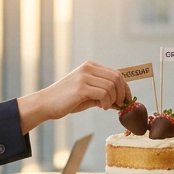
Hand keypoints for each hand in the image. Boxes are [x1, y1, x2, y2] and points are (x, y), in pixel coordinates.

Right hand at [17, 61, 131, 132]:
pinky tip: (101, 107)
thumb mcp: (87, 94)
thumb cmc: (66, 100)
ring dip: (113, 100)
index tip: (127, 98)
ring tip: (106, 107)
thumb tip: (120, 99)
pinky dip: (106, 103)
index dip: (125, 86)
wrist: (46, 104)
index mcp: (90, 66)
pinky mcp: (81, 87)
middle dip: (123, 93)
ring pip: (111, 86)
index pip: (115, 73)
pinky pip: (103, 93)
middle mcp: (88, 68)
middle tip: (120, 105)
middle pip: (116, 77)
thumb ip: (103, 93)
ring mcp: (84, 76)